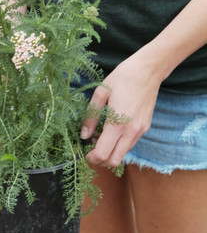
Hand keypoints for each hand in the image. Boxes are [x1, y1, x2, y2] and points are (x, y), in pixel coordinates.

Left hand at [81, 51, 162, 167]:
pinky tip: (112, 131)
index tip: (84, 153)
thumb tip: (84, 135)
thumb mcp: (101, 93)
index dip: (91, 158)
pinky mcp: (145, 127)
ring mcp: (140, 131)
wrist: (148, 71)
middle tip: (90, 150)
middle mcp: (131, 131)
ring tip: (100, 137)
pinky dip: (119, 145)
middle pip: (114, 161)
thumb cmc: (122, 78)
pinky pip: (130, 144)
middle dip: (100, 160)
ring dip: (110, 152)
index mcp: (118, 123)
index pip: (103, 153)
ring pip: (123, 154)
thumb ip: (91, 116)